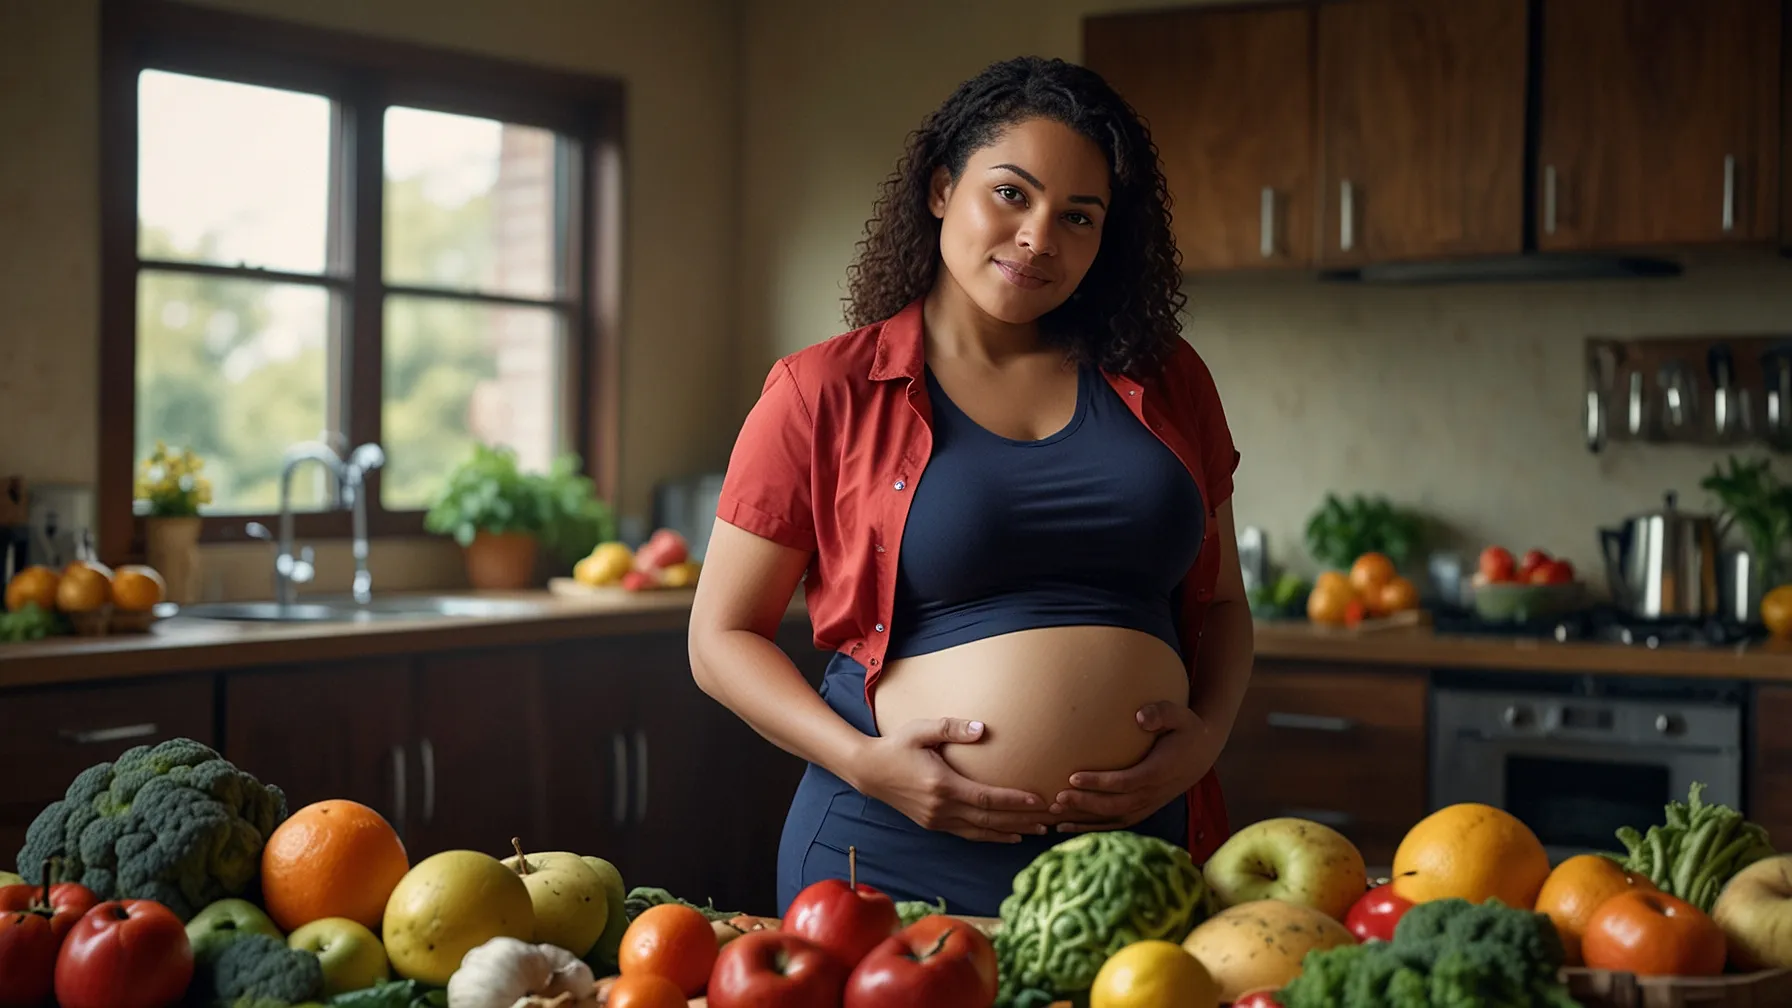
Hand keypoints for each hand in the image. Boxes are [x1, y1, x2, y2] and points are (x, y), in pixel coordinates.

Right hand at [854, 717, 1053, 842]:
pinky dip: (990, 836)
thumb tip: (983, 728)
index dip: (1014, 801)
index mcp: (942, 785)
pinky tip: (1007, 834)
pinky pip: (968, 834)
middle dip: (1021, 820)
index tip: (1038, 801)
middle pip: (989, 820)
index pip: (986, 798)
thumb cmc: (896, 745)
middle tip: (1048, 819)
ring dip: (1010, 831)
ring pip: (981, 832)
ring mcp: (937, 820)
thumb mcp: (921, 729)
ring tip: (1036, 830)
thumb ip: (952, 728)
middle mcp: (941, 808)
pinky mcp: (933, 824)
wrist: (868, 770)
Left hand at [1050, 701, 1220, 833]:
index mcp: (1159, 772)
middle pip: (1115, 805)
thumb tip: (1140, 716)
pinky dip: (1092, 828)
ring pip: (1113, 819)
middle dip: (1085, 804)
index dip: (1099, 782)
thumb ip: (1162, 713)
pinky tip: (1067, 827)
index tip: (1072, 777)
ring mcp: (1148, 804)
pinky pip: (1116, 823)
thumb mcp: (1180, 715)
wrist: (1202, 752)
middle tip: (1057, 799)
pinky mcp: (1143, 808)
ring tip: (1054, 818)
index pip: (1125, 782)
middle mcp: (1153, 793)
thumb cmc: (1186, 730)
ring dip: (1084, 820)